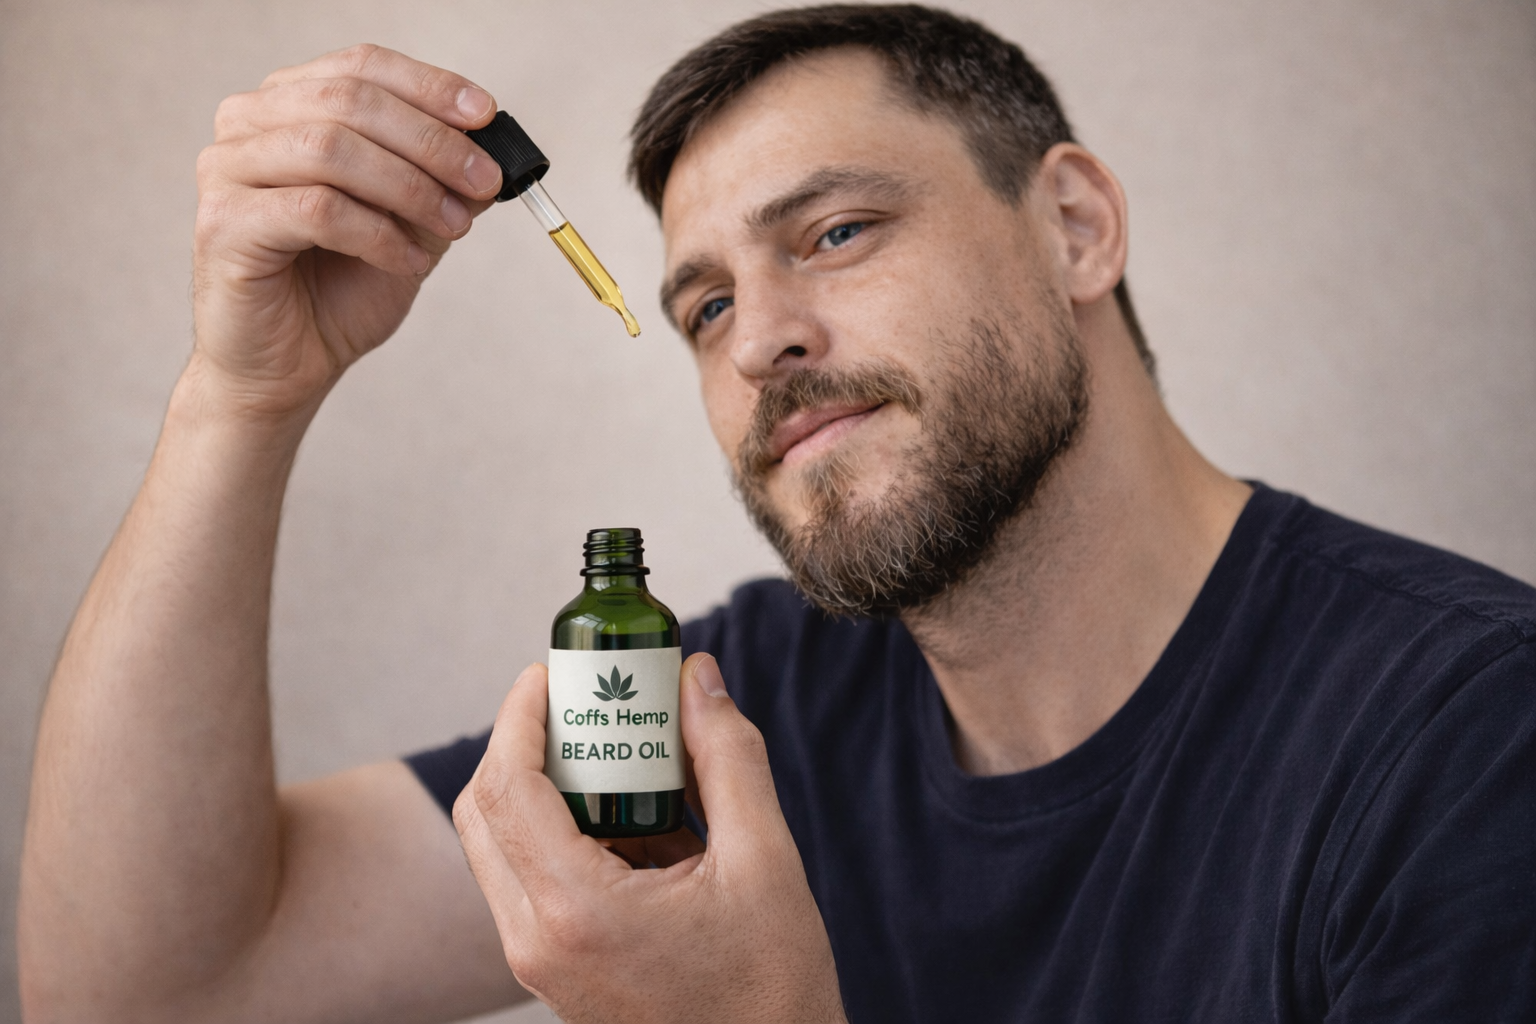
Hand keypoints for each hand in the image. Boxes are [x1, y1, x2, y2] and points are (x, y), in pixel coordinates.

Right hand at [191, 44, 504, 418]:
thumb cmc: (338, 291)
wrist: (288, 366)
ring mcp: (226, 170)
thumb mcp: (408, 225)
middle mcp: (247, 125)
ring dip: (410, 188)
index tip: (485, 115)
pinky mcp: (223, 223)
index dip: (428, 86)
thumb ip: (440, 181)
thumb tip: (494, 149)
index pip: (361, 67)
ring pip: (332, 149)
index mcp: (288, 106)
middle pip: (350, 100)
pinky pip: (318, 210)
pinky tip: (411, 263)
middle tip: (484, 182)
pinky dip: (379, 235)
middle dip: (432, 142)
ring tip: (454, 227)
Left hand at [454, 654, 846, 1023]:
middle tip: (581, 704)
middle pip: (484, 812)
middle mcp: (537, 943)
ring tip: (616, 754)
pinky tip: (637, 819)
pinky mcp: (555, 970)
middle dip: (524, 743)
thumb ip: (727, 757)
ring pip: (501, 846)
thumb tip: (697, 677)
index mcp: (577, 913)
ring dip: (543, 787)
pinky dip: (563, 833)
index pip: (506, 788)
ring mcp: (539, 963)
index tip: (551, 673)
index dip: (519, 716)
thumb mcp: (764, 861)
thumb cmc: (770, 988)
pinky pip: (530, 881)